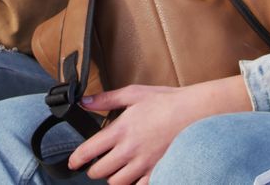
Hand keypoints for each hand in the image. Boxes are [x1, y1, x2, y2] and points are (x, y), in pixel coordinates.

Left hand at [70, 77, 251, 183]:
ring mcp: (144, 164)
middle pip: (99, 172)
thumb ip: (106, 99)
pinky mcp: (158, 171)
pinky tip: (134, 175)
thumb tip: (85, 101)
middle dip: (94, 170)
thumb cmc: (167, 102)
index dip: (76, 159)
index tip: (73, 162)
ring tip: (116, 170)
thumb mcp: (133, 94)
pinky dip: (133, 184)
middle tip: (96, 164)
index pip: (88, 151)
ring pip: (117, 183)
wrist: (196, 113)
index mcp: (120, 130)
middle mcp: (129, 150)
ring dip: (112, 178)